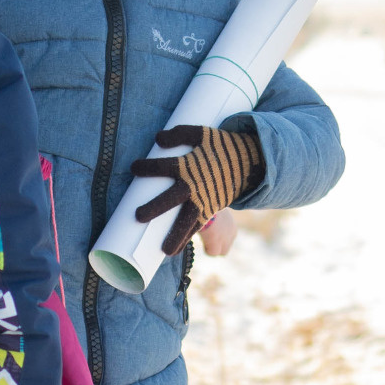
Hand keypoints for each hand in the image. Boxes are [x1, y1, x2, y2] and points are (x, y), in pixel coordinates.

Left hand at [128, 123, 261, 254]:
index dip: (146, 168)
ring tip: (164, 251)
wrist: (250, 161)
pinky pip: (197, 227)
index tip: (134, 168)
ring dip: (174, 236)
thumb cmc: (221, 146)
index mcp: (189, 166)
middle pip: (171, 199)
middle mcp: (195, 186)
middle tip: (138, 216)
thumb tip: (158, 139)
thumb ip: (178, 134)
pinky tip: (174, 250)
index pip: (163, 167)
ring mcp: (203, 200)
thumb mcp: (201, 133)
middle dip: (154, 207)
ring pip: (186, 221)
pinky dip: (186, 238)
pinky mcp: (210, 209)